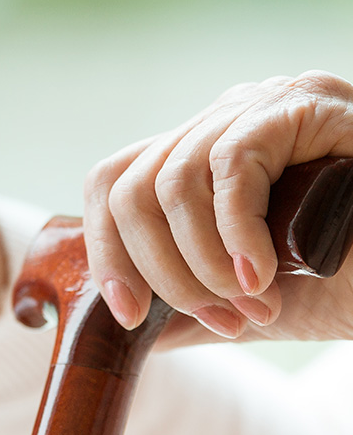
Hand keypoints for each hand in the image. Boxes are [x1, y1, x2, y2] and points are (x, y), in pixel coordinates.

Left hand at [82, 71, 352, 342]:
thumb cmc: (339, 282)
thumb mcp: (240, 305)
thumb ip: (182, 309)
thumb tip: (119, 330)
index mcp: (193, 163)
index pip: (112, 186)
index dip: (105, 254)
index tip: (129, 317)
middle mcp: (217, 124)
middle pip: (130, 188)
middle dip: (161, 273)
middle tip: (219, 318)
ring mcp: (259, 107)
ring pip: (173, 182)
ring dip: (203, 265)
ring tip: (252, 302)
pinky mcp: (303, 103)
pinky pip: (232, 163)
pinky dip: (236, 234)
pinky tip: (262, 275)